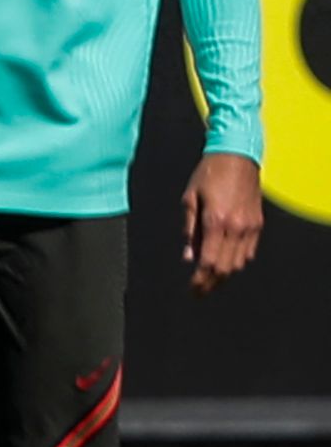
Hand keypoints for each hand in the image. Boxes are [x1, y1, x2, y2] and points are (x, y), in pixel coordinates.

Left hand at [183, 151, 263, 294]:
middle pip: (225, 267)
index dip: (200, 280)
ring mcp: (250, 225)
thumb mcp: (189, 199)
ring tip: (209, 279)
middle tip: (198, 291)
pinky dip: (237, 261)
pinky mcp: (258, 222)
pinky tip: (225, 263)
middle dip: (211, 282)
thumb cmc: (209, 173)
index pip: (209, 262)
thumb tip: (188, 256)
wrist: (237, 155)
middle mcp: (236, 226)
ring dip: (224, 274)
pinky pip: (249, 251)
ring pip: (239, 262)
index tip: (192, 290)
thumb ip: (190, 230)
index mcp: (216, 221)